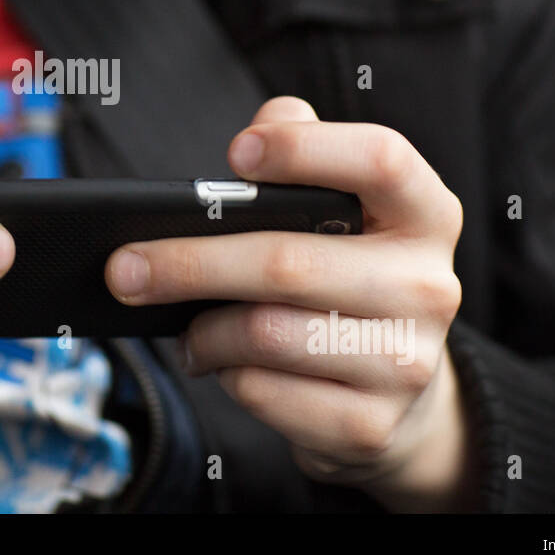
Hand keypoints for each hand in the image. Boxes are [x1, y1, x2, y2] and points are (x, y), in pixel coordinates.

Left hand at [105, 97, 471, 510]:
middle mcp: (430, 287)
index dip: (305, 149)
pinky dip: (222, 372)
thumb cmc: (348, 278)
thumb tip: (259, 128)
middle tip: (124, 266)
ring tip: (175, 320)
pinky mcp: (370, 426)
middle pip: (288, 262)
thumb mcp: (346, 212)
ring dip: (201, 328)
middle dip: (189, 261)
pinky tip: (213, 360)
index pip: (382, 159)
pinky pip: (262, 391)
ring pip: (265, 333)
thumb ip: (307, 153)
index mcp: (426, 215)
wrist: (401, 399)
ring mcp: (406, 363)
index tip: (235, 154)